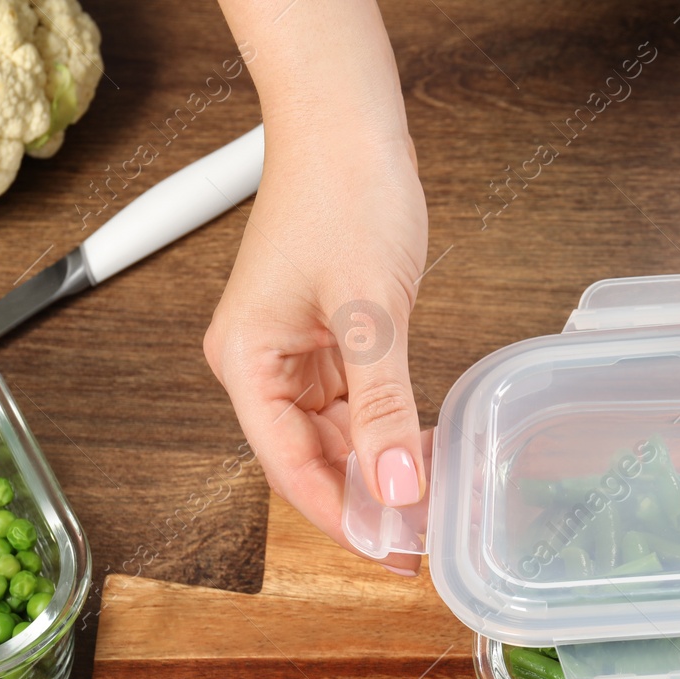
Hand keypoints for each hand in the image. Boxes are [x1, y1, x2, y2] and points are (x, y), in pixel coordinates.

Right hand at [203, 119, 429, 573]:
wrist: (349, 122)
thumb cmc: (343, 193)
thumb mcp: (370, 311)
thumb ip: (384, 407)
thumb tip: (399, 489)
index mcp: (245, 363)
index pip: (291, 469)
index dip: (343, 519)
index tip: (392, 554)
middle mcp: (259, 366)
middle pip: (310, 461)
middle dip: (367, 500)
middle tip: (425, 538)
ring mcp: (292, 354)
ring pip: (335, 438)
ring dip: (381, 468)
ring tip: (435, 500)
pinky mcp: (325, 340)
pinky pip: (353, 406)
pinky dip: (387, 431)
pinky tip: (426, 449)